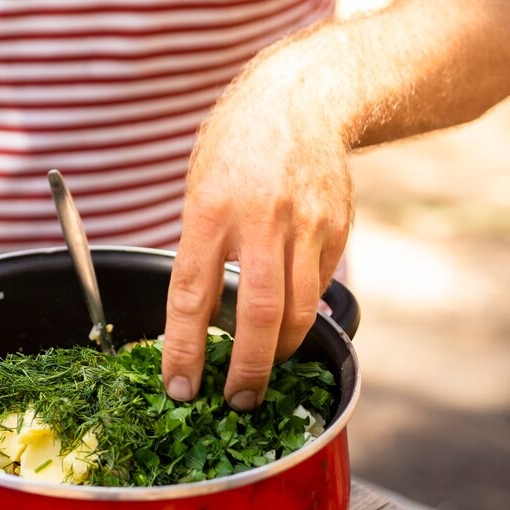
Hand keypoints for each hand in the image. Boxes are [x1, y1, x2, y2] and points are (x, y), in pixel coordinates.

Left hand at [162, 64, 352, 409]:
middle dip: (247, 369)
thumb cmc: (234, 148)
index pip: (190, 295)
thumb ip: (199, 251)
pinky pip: (317, 288)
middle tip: (237, 401)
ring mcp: (305, 225)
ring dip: (280, 352)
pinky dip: (301, 314)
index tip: (179, 387)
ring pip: (298, 310)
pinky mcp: (337, 229)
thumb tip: (198, 317)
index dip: (183, 349)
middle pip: (257, 314)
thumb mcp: (198, 191)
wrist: (298, 101)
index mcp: (209, 211)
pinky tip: (287, 322)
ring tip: (263, 372)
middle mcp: (260, 220)